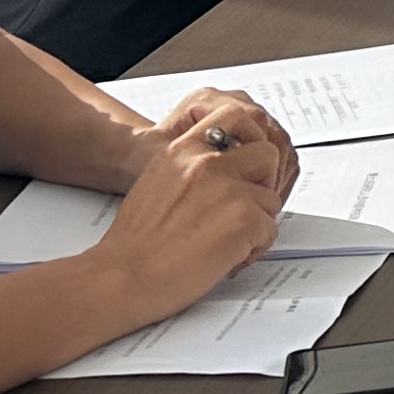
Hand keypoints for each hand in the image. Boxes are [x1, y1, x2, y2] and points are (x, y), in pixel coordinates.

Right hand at [92, 100, 287, 310]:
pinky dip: (254, 249)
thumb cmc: (134, 244)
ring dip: (256, 222)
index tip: (245, 164)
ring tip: (228, 242)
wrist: (122, 277)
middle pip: (266, 154)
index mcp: (183, 151)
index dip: (248, 140)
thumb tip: (221, 174)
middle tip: (243, 208)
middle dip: (262, 182)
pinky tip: (227, 258)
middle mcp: (207, 163)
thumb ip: (189, 169)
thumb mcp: (155, 183)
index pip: (234, 116)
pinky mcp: (243, 219)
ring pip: (271, 198)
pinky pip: (270, 230)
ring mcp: (228, 189)